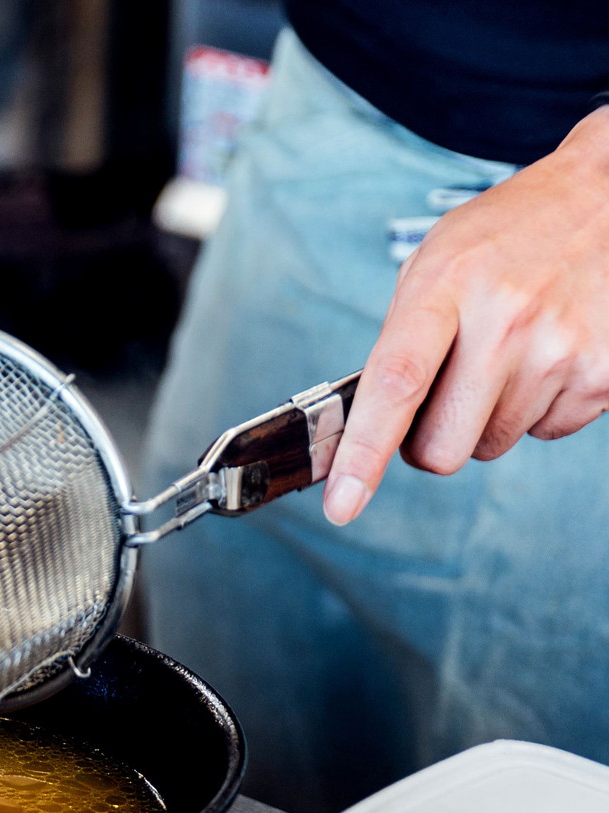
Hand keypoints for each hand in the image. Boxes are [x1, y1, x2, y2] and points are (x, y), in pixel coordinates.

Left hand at [324, 106, 608, 524]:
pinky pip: (546, 433)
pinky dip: (537, 408)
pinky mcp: (603, 375)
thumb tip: (367, 424)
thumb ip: (400, 339)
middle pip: (443, 447)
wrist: (603, 197)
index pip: (396, 385)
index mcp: (446, 285)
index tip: (341, 503)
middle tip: (439, 397)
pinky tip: (545, 355)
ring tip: (505, 354)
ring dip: (485, 417)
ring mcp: (560, 349)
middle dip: (428, 442)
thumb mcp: (433, 264)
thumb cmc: (506, 236)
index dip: (362, 453)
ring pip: (491, 445)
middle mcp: (506, 319)